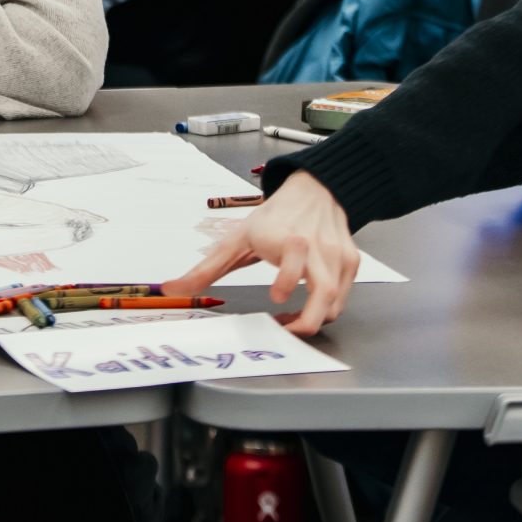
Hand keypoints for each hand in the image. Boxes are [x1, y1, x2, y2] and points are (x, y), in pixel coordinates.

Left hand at [165, 172, 359, 334]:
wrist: (315, 191)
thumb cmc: (274, 218)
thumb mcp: (236, 238)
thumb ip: (205, 269)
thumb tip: (171, 289)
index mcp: (287, 238)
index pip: (295, 257)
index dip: (287, 279)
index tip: (276, 296)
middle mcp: (316, 247)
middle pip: (325, 291)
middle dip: (308, 321)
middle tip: (286, 330)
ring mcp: (337, 256)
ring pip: (335, 301)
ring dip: (314, 319)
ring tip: (291, 321)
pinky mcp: (350, 263)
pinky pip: (343, 297)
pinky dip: (326, 310)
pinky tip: (307, 307)